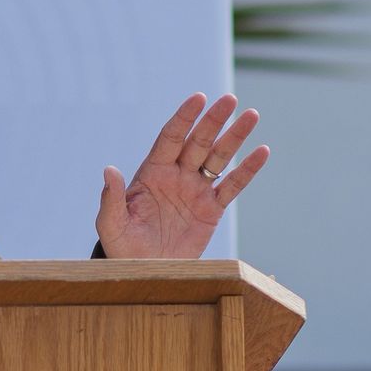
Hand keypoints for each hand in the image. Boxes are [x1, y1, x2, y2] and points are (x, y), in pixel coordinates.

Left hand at [95, 93, 269, 258]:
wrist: (145, 272)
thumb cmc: (122, 247)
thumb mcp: (111, 224)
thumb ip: (111, 198)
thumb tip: (108, 170)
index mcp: (152, 173)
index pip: (170, 138)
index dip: (184, 118)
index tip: (198, 98)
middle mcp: (176, 176)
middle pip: (198, 142)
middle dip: (213, 121)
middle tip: (230, 99)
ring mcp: (195, 190)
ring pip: (218, 158)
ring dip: (234, 137)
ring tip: (251, 115)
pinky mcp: (211, 209)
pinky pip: (232, 186)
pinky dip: (247, 170)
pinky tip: (262, 151)